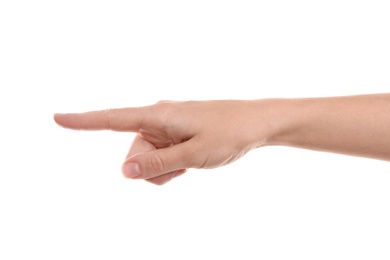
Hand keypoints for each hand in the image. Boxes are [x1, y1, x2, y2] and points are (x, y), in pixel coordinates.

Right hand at [54, 100, 272, 184]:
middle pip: (134, 155)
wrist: (257, 124)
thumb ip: (158, 165)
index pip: (113, 119)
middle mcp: (158, 118)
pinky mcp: (175, 134)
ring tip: (193, 160)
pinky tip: (193, 159)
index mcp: (159, 115)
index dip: (83, 122)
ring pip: (148, 160)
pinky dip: (173, 165)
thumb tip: (123, 171)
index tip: (57, 118)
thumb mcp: (194, 155)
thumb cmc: (230, 134)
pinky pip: (162, 157)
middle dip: (152, 168)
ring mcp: (167, 127)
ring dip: (165, 169)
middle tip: (184, 165)